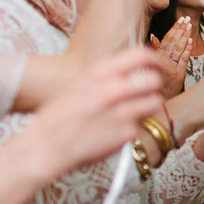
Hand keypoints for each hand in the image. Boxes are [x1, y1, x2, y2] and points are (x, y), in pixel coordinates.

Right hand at [34, 48, 163, 173]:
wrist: (45, 148)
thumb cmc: (59, 117)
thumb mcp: (79, 84)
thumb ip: (106, 76)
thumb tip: (134, 70)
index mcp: (98, 73)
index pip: (140, 55)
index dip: (155, 59)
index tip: (159, 65)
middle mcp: (112, 90)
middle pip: (153, 79)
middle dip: (156, 83)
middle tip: (151, 89)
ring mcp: (121, 112)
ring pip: (155, 101)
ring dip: (149, 104)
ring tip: (135, 110)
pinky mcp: (126, 133)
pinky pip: (142, 125)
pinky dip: (135, 126)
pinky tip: (118, 129)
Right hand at [149, 16, 192, 97]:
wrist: (157, 106)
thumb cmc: (152, 86)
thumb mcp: (146, 68)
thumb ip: (153, 52)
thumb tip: (154, 37)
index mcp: (153, 59)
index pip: (164, 40)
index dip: (173, 29)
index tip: (179, 20)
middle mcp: (161, 63)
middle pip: (172, 42)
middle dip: (180, 29)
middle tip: (187, 19)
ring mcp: (170, 69)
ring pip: (178, 49)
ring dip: (184, 36)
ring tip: (190, 26)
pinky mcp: (179, 76)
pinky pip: (183, 60)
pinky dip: (187, 50)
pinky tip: (191, 41)